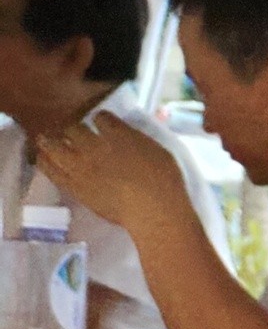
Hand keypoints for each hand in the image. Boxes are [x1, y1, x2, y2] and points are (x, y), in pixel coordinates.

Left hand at [27, 107, 186, 235]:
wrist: (152, 211)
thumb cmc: (165, 182)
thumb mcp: (159, 152)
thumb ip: (139, 140)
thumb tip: (128, 135)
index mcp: (119, 135)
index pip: (102, 117)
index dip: (102, 119)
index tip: (103, 122)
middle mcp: (95, 146)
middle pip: (74, 128)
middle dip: (74, 128)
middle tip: (75, 132)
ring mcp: (81, 166)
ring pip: (54, 145)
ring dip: (51, 140)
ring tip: (47, 139)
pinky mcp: (73, 185)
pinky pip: (50, 169)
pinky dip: (44, 161)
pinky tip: (42, 157)